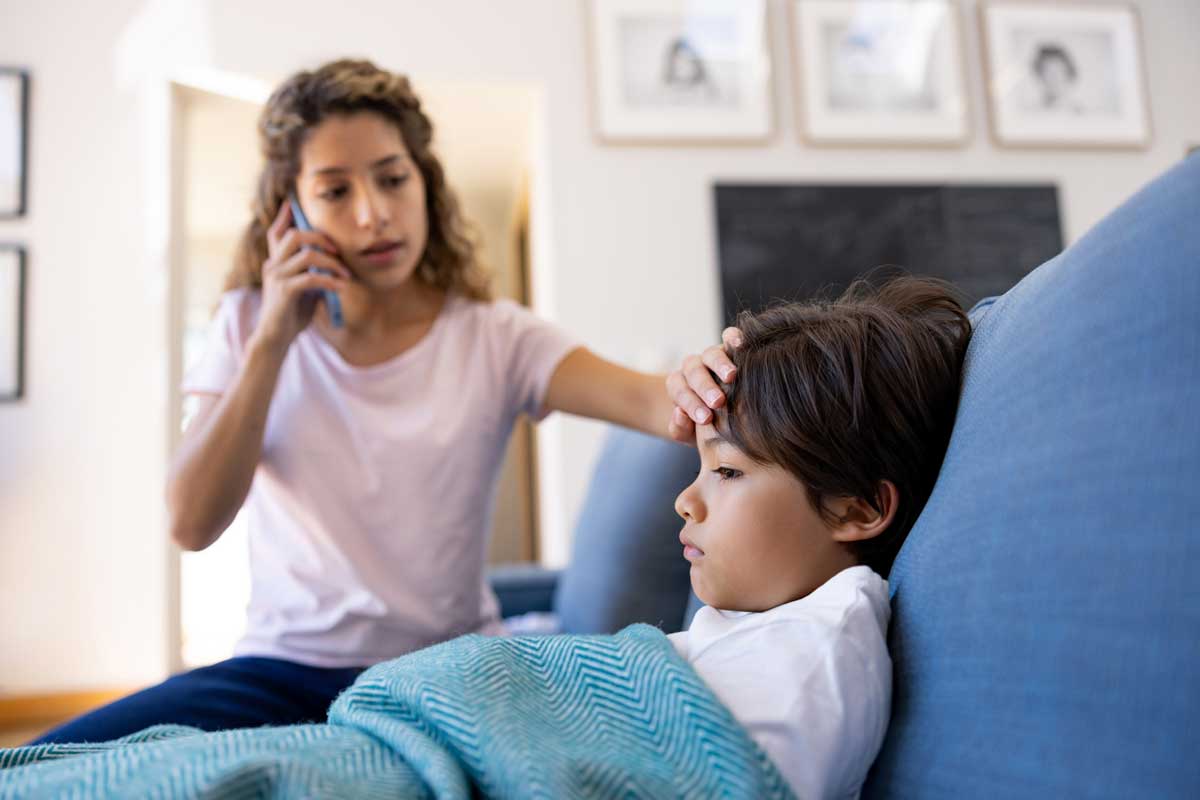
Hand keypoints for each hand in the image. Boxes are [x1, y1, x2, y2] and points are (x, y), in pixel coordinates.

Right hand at [252, 201, 351, 352]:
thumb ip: (310, 272)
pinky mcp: (285, 292)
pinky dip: (330, 281)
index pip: (276, 232)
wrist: (276, 337)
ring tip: (345, 275)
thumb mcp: (302, 288)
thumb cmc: (291, 313)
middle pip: (294, 235)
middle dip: (320, 238)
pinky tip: (341, 287)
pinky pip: (311, 278)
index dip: (284, 216)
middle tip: (337, 252)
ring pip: (307, 255)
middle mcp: (273, 265)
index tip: (293, 203)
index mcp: (275, 262)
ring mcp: (277, 277)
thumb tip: (332, 262)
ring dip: (332, 263)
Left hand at [665, 326, 743, 444]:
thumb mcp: (692, 435)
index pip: (679, 390)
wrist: (730, 418)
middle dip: (705, 387)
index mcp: (679, 386)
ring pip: (711, 354)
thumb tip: (679, 413)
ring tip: (731, 377)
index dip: (690, 403)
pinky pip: (729, 336)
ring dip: (720, 364)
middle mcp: (694, 368)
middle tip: (717, 402)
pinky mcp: (730, 346)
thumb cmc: (709, 428)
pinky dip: (734, 337)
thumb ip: (680, 428)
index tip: (705, 418)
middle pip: (694, 371)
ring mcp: (712, 356)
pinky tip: (741, 345)